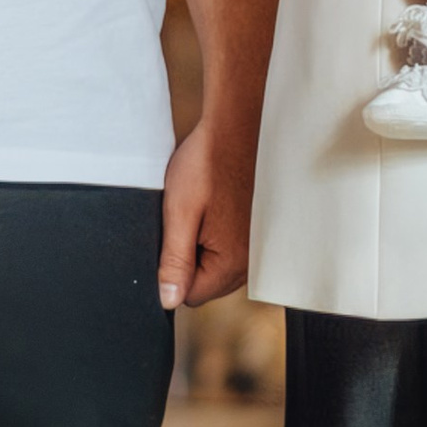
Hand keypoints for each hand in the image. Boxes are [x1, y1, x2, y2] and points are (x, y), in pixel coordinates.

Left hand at [158, 110, 254, 307]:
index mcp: (232, 261)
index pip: (190, 296)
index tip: (171, 237)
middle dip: (189, 259)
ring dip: (203, 245)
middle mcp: (251, 259)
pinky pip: (229, 246)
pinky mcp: (258, 229)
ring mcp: (257, 244)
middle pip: (206, 282)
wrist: (236, 126)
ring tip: (200, 208)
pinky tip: (213, 204)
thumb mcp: (179, 213)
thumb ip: (174, 261)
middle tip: (185, 220)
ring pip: (216, 265)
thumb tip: (168, 300)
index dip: (171, 272)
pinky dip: (216, 231)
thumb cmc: (208, 162)